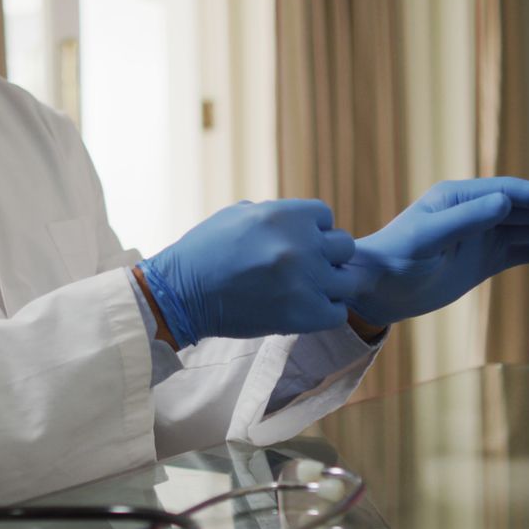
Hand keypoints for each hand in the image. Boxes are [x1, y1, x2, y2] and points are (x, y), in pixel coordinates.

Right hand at [139, 200, 358, 345]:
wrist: (181, 294)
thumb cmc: (203, 252)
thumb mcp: (237, 215)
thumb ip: (273, 214)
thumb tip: (295, 220)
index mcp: (285, 215)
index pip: (326, 216)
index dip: (313, 230)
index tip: (297, 244)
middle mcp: (300, 244)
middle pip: (343, 246)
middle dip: (327, 256)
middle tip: (305, 269)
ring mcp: (305, 280)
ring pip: (348, 280)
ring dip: (331, 286)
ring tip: (309, 292)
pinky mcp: (303, 314)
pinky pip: (337, 312)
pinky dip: (325, 312)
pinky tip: (304, 310)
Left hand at [344, 178, 528, 326]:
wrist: (376, 289)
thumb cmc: (393, 260)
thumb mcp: (425, 240)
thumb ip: (463, 221)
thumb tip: (504, 201)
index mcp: (460, 197)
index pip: (513, 193)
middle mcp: (476, 210)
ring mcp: (482, 234)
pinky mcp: (484, 258)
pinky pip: (524, 251)